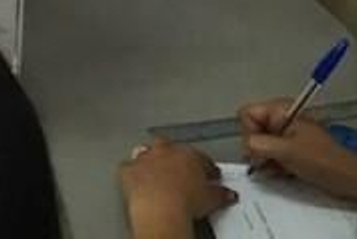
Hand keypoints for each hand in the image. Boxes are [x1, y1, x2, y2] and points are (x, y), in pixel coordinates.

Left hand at [119, 139, 237, 236]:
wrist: (161, 208)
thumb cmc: (186, 201)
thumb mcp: (213, 199)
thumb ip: (222, 193)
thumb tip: (228, 195)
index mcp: (189, 154)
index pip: (201, 158)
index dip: (206, 168)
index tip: (208, 175)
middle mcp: (166, 151)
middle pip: (170, 148)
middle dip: (175, 158)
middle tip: (181, 172)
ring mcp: (146, 158)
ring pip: (147, 152)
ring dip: (152, 160)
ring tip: (157, 173)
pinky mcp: (129, 170)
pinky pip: (128, 168)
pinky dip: (132, 174)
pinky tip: (136, 180)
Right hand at [238, 100, 356, 204]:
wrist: (349, 178)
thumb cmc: (324, 160)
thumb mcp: (287, 151)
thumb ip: (259, 144)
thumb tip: (245, 146)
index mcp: (282, 110)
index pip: (247, 114)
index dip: (249, 132)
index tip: (261, 148)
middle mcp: (282, 118)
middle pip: (252, 130)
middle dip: (258, 149)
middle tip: (271, 160)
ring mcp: (286, 134)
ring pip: (260, 144)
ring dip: (266, 160)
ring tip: (281, 168)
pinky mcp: (291, 149)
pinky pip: (270, 154)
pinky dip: (274, 165)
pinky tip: (284, 171)